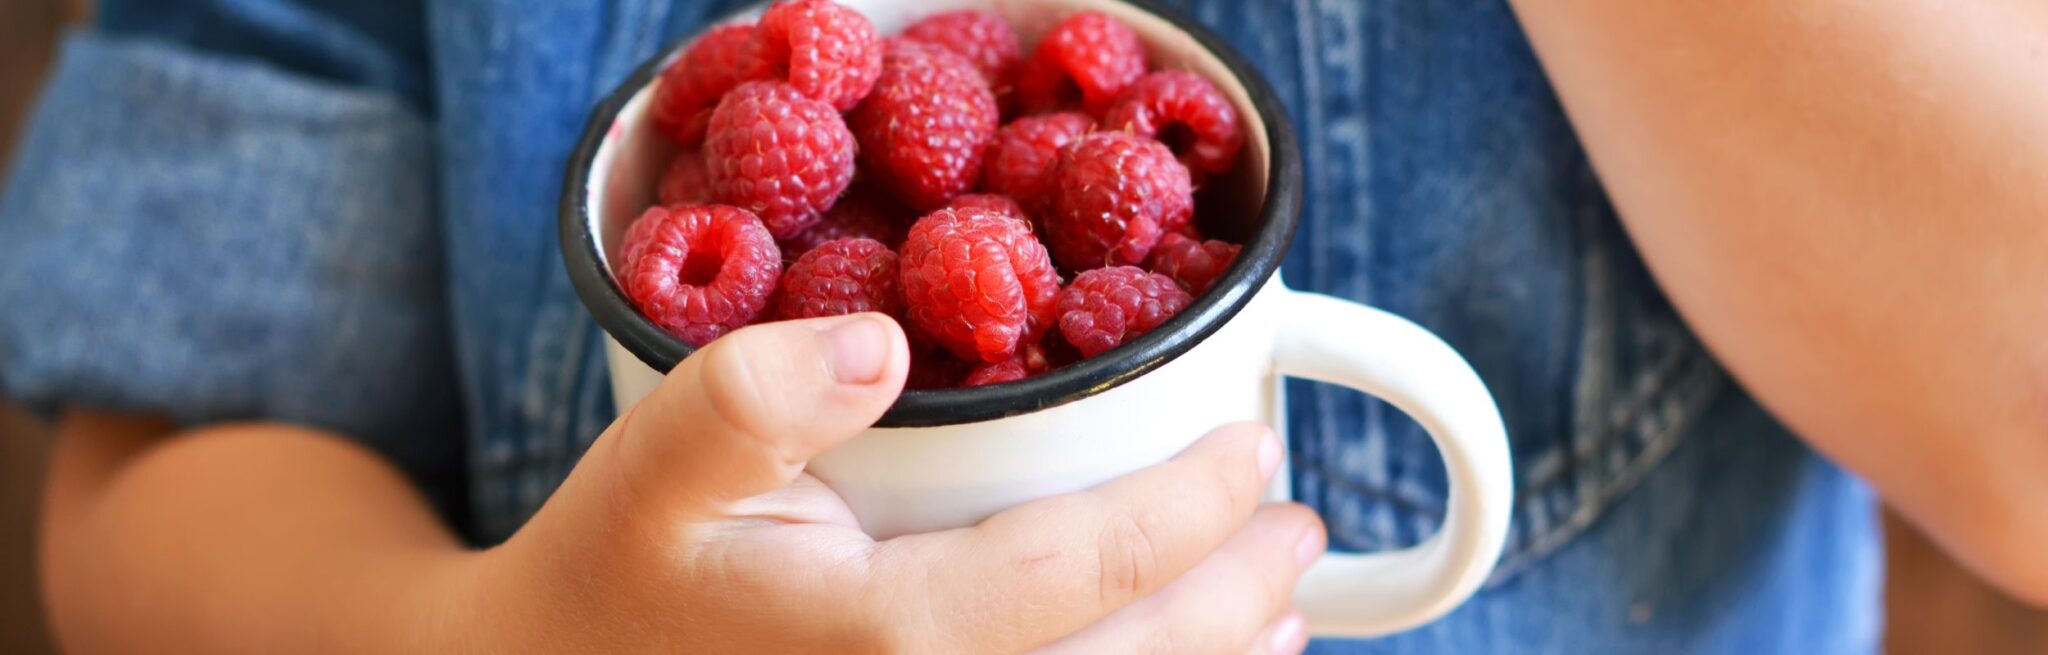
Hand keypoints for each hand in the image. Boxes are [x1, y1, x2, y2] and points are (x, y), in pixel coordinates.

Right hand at [465, 313, 1323, 652]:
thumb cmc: (617, 569)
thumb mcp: (656, 459)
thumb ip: (752, 392)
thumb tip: (887, 341)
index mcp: (886, 637)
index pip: (1090, 572)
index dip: (1194, 509)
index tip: (1257, 453)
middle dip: (1240, 599)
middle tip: (1297, 531)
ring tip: (1281, 622)